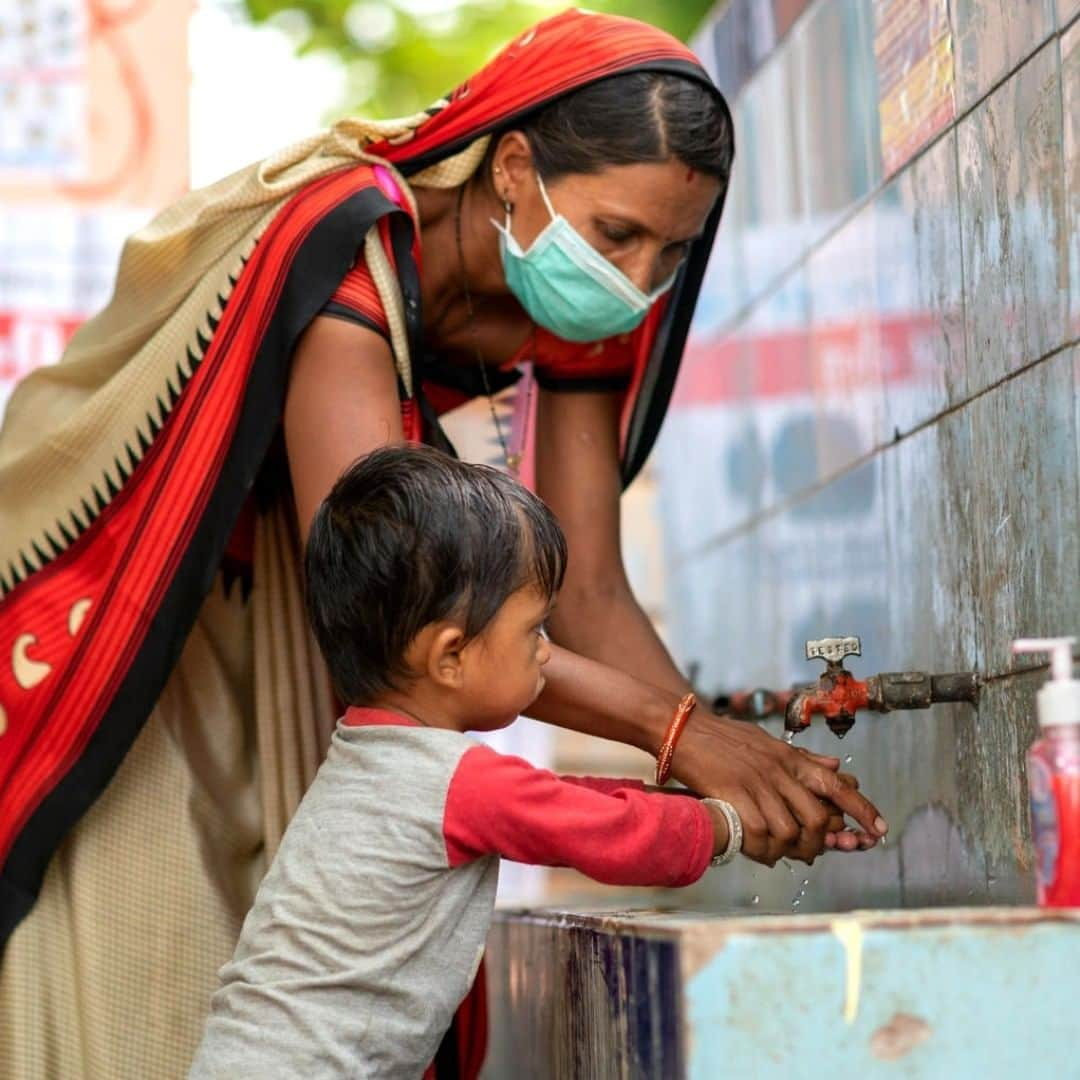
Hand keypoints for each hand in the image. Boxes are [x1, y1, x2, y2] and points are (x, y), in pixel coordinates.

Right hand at [669, 711, 887, 865]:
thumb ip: (802, 759)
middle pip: (817, 818)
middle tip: (811, 853)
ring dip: (789, 851)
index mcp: (790, 758)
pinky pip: (758, 834)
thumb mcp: (767, 742)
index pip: (837, 786)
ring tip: (781, 854)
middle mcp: (779, 771)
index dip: (863, 810)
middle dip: (819, 844)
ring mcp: (756, 783)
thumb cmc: (723, 737)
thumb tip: (837, 769)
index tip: (879, 831)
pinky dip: (762, 851)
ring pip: (790, 831)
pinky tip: (759, 852)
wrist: (683, 728)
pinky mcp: (733, 794)